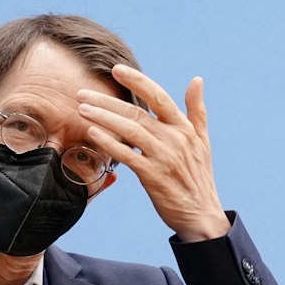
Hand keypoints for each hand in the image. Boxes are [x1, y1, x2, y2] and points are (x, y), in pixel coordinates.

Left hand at [78, 64, 230, 242]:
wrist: (201, 215)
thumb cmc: (199, 178)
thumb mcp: (202, 141)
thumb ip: (196, 110)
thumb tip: (197, 79)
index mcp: (184, 128)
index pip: (159, 96)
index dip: (137, 81)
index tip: (116, 69)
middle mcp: (174, 138)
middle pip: (137, 112)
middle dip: (107, 101)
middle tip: (82, 93)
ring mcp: (164, 157)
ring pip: (130, 130)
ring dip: (104, 118)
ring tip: (82, 109)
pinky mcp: (153, 176)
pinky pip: (127, 155)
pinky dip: (110, 143)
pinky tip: (92, 133)